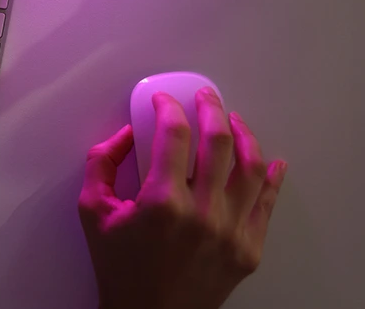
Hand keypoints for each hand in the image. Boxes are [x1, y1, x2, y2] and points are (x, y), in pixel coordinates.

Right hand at [78, 88, 287, 308]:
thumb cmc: (120, 269)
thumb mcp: (93, 212)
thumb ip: (102, 164)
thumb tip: (127, 134)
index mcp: (162, 202)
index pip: (174, 133)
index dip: (168, 108)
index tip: (163, 102)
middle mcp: (202, 213)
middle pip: (218, 140)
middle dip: (211, 107)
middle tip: (205, 96)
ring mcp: (230, 232)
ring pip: (250, 167)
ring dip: (244, 135)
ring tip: (234, 121)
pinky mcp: (248, 250)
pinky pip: (267, 204)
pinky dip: (271, 178)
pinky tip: (272, 161)